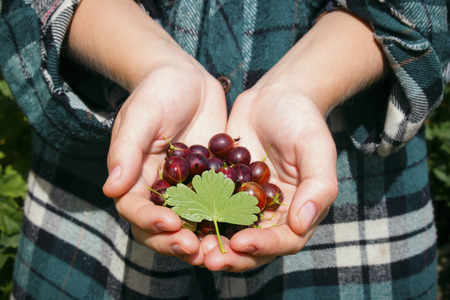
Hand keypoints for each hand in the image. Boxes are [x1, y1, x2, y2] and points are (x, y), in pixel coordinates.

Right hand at [102, 59, 227, 262]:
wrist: (188, 79)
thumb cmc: (157, 91)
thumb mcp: (141, 116)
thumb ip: (127, 150)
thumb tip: (110, 188)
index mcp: (135, 177)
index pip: (134, 208)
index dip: (148, 220)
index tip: (169, 222)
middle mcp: (160, 190)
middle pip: (161, 226)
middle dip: (175, 240)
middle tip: (194, 248)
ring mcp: (188, 189)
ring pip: (191, 223)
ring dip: (202, 239)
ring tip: (218, 249)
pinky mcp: (212, 183)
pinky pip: (218, 206)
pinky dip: (227, 219)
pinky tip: (242, 225)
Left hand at [197, 9, 385, 270]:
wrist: (274, 96)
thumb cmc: (302, 119)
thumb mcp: (316, 147)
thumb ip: (318, 186)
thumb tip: (302, 225)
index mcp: (297, 210)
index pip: (285, 239)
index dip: (264, 246)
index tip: (241, 243)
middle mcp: (271, 213)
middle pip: (254, 246)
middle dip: (231, 255)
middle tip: (208, 259)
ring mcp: (245, 203)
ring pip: (228, 232)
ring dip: (210, 243)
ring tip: (189, 247)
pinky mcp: (224, 190)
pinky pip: (209, 208)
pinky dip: (196, 217)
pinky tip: (178, 218)